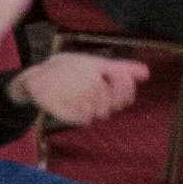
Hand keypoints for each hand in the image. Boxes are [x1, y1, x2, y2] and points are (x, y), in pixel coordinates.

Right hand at [12, 49, 145, 127]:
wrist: (35, 80)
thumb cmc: (68, 69)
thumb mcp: (94, 62)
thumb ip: (121, 67)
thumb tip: (147, 73)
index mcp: (96, 68)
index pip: (125, 85)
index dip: (126, 91)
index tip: (116, 90)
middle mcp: (88, 83)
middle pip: (114, 105)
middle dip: (108, 102)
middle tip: (93, 94)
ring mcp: (77, 99)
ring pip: (101, 114)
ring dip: (95, 110)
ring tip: (82, 99)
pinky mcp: (66, 112)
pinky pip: (86, 121)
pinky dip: (83, 116)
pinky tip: (76, 107)